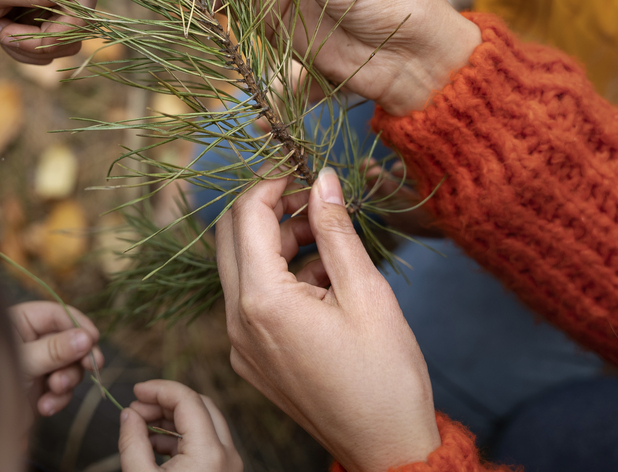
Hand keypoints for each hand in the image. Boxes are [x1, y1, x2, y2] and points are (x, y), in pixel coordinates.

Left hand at [0, 0, 98, 64]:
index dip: (74, 16)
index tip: (42, 27)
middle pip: (82, 23)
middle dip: (46, 39)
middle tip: (6, 34)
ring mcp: (45, 9)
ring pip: (67, 42)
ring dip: (33, 49)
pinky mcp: (34, 29)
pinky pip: (49, 53)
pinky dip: (25, 54)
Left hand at [8, 301, 103, 416]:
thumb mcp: (23, 361)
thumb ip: (55, 350)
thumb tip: (87, 338)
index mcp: (21, 322)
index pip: (57, 315)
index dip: (78, 326)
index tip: (93, 339)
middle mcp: (31, 341)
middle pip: (70, 340)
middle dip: (78, 356)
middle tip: (93, 365)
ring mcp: (37, 365)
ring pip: (69, 366)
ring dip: (67, 380)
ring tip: (55, 389)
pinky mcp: (39, 388)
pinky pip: (61, 389)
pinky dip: (58, 398)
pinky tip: (45, 406)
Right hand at [118, 380, 242, 471]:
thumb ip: (132, 443)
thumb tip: (128, 414)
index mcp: (209, 453)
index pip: (187, 400)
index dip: (158, 389)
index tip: (136, 391)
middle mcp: (227, 454)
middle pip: (200, 406)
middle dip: (166, 402)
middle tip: (137, 408)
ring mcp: (229, 464)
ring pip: (204, 422)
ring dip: (172, 419)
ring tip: (141, 426)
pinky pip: (205, 442)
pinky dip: (180, 437)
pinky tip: (154, 443)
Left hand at [217, 169, 440, 471]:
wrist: (386, 448)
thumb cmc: (385, 374)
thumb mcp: (366, 291)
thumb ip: (336, 229)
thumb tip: (322, 179)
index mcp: (262, 301)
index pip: (247, 216)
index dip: (274, 183)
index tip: (306, 174)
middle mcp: (238, 323)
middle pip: (231, 239)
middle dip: (269, 210)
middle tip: (315, 203)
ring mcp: (241, 346)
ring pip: (241, 270)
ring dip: (276, 244)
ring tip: (331, 247)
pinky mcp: (252, 361)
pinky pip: (251, 303)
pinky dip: (279, 279)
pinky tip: (324, 284)